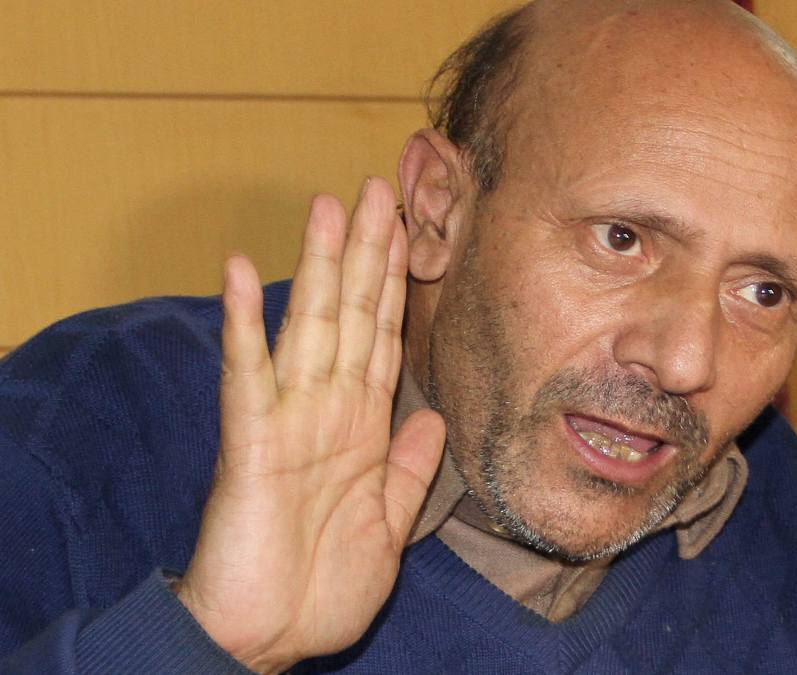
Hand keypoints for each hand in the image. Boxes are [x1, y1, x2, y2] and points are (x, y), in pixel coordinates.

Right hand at [175, 178, 444, 672]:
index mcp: (363, 427)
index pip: (385, 338)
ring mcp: (288, 419)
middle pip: (352, 315)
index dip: (398, 284)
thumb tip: (434, 414)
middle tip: (380, 187)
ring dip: (318, 267)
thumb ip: (411, 467)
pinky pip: (248, 375)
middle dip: (367, 253)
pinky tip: (239, 272)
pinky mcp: (251, 442)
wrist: (271, 638)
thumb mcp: (390, 524)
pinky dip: (243, 324)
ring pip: (308, 327)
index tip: (411, 230)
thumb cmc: (324, 585)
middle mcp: (328, 409)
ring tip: (329, 207)